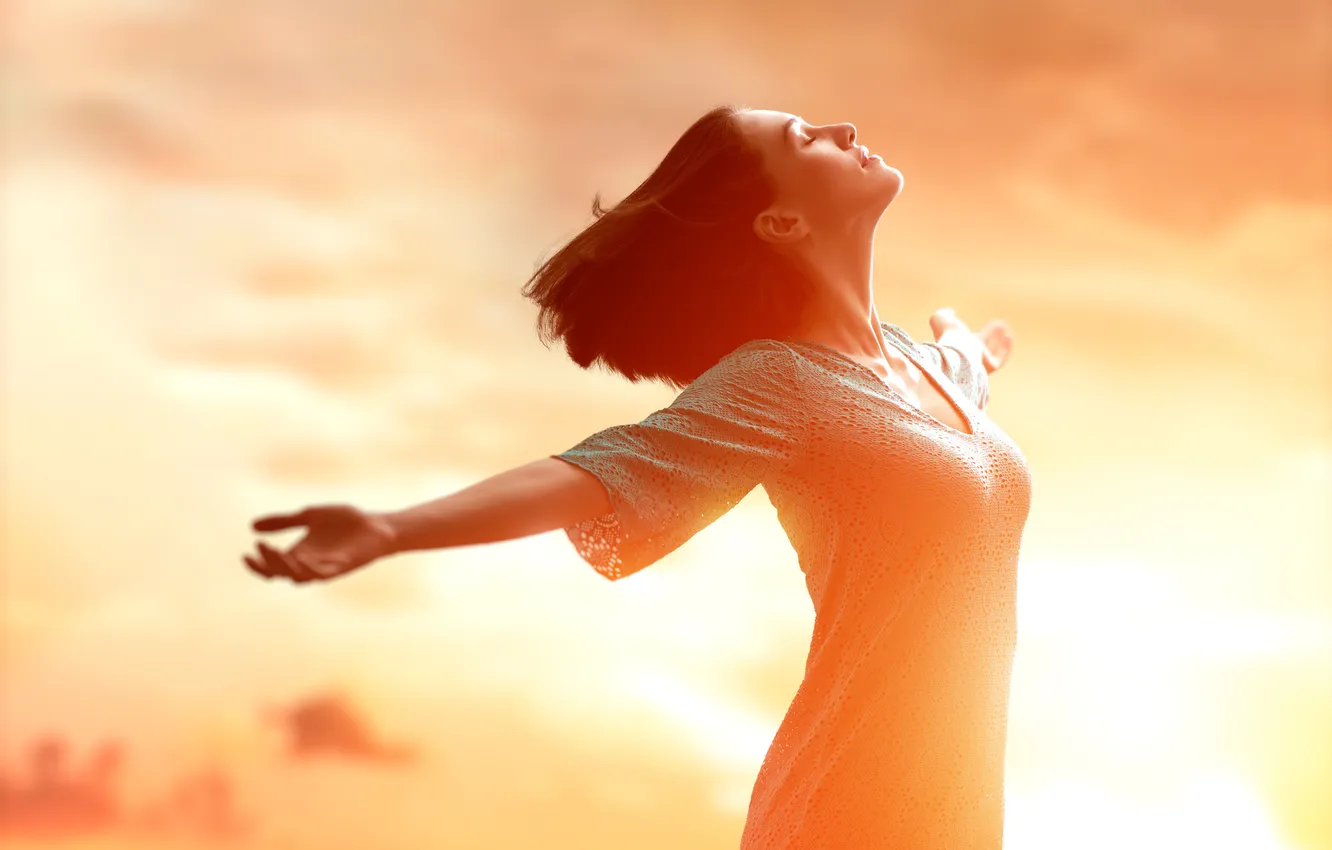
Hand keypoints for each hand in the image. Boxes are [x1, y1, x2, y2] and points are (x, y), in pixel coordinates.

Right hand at [242, 503, 397, 583]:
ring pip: (299, 576)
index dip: (258, 565)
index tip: (246, 553)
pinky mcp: (341, 567)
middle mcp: (308, 564)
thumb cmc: (345, 522)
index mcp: (298, 554)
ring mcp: (324, 567)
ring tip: (277, 551)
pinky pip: (322, 574)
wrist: (376, 524)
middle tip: (261, 546)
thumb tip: (251, 526)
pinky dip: (310, 569)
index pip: (272, 567)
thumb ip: (284, 521)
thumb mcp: (309, 515)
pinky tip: (302, 558)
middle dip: (269, 562)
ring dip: (286, 566)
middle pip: (281, 573)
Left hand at [928, 307, 1013, 373]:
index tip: (989, 323)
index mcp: (959, 346)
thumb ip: (943, 314)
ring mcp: (980, 361)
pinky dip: (1006, 348)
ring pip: (993, 353)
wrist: (954, 350)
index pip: (972, 340)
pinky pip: (1000, 359)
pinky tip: (1009, 335)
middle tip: (1000, 324)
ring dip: (1001, 341)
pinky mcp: (989, 366)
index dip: (981, 332)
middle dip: (992, 335)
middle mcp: (969, 355)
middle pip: (983, 347)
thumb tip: (951, 311)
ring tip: (1006, 328)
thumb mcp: (940, 320)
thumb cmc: (946, 335)